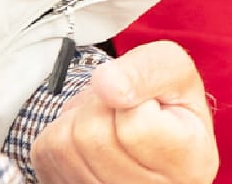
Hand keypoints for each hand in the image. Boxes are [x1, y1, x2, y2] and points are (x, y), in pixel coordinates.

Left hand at [30, 40, 217, 183]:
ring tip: (106, 123)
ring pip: (64, 144)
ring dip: (77, 119)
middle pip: (91, 135)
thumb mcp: (174, 71)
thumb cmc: (169, 105)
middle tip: (122, 109)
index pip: (135, 126)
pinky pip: (45, 154)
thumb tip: (106, 84)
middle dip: (98, 105)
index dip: (133, 96)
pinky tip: (88, 140)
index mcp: (186, 162)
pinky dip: (60, 134)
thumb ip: (146, 69)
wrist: (154, 139)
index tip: (149, 102)